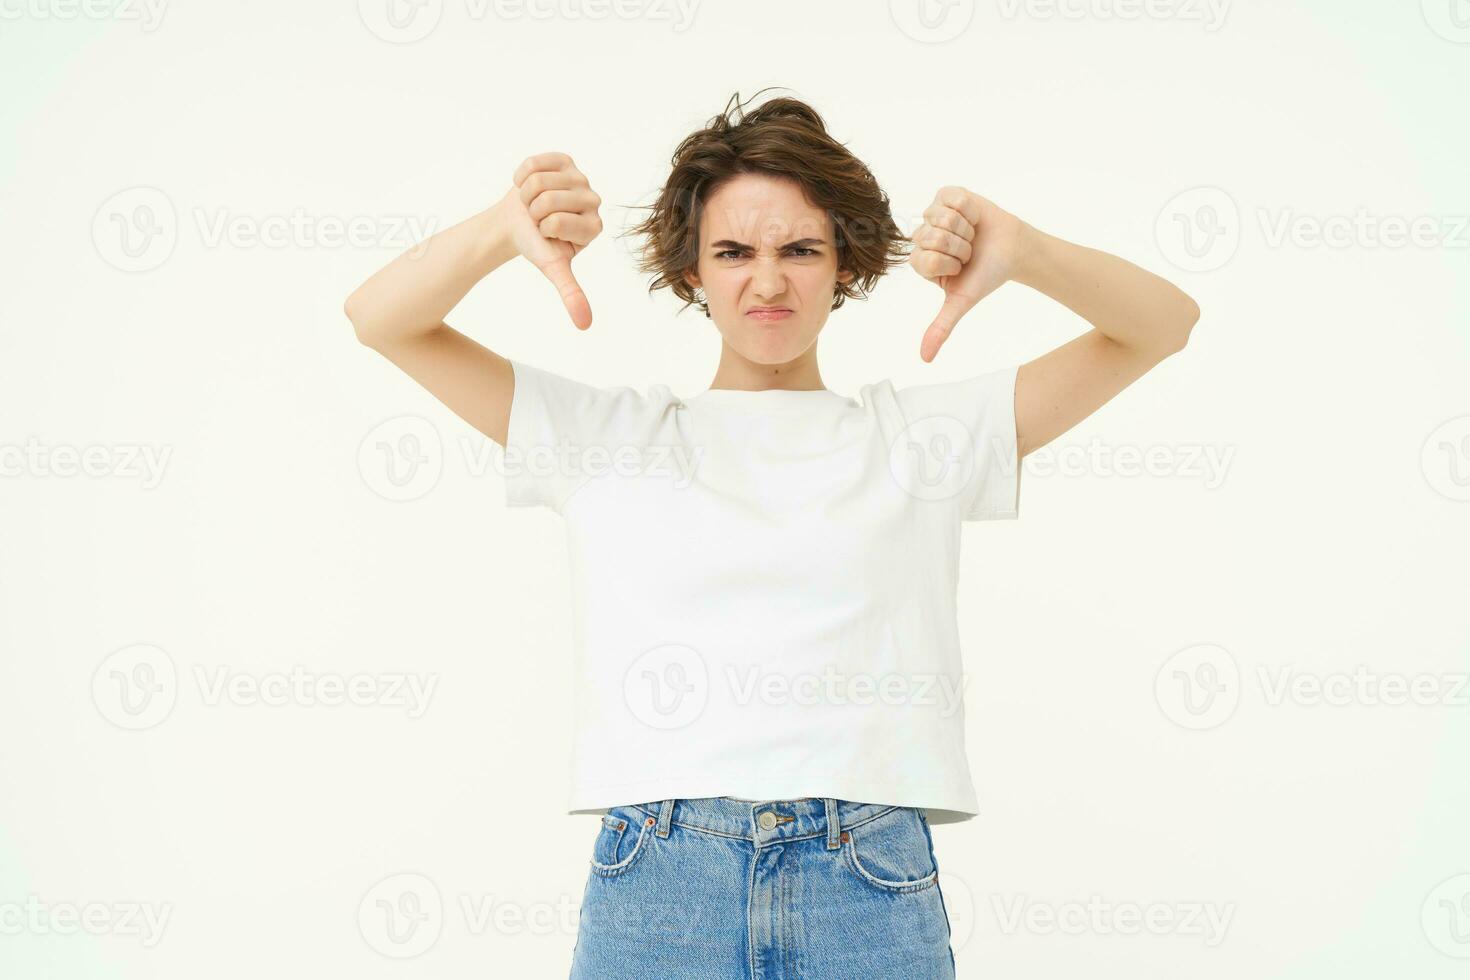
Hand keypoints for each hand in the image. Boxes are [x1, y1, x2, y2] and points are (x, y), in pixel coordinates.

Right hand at [500, 152, 602, 329]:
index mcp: (595, 226)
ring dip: (527, 194)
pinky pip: (534, 164)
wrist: (517, 224)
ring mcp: (580, 177)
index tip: (547, 233)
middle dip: (533, 211)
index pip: (557, 221)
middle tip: (538, 218)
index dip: (542, 228)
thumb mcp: (554, 269)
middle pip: (548, 198)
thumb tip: (585, 325)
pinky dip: (522, 176)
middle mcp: (594, 200)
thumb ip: (571, 294)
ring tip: (534, 203)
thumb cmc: (537, 247)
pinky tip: (530, 187)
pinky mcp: (565, 160)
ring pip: (539, 181)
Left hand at [909, 186, 1028, 361]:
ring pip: (941, 216)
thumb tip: (925, 359)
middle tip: (969, 250)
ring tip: (972, 233)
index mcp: (920, 262)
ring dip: (965, 227)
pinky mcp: (946, 196)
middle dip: (960, 245)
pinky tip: (973, 216)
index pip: (925, 257)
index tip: (962, 266)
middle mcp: (922, 238)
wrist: (1012, 249)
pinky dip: (968, 208)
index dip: (951, 261)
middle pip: (933, 236)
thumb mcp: (962, 302)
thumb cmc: (986, 275)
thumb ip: (941, 327)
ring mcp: (933, 215)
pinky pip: (950, 197)